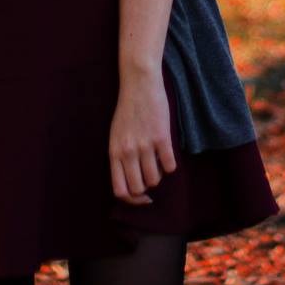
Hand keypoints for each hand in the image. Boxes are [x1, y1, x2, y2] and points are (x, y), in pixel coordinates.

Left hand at [109, 72, 176, 206]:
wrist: (139, 84)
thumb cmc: (127, 110)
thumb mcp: (116, 135)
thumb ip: (120, 157)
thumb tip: (131, 181)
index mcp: (114, 152)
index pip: (120, 190)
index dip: (132, 200)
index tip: (141, 197)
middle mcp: (127, 152)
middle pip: (138, 189)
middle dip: (146, 189)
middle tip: (151, 178)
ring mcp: (144, 145)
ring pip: (154, 179)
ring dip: (158, 176)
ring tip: (158, 163)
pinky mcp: (161, 137)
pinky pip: (169, 166)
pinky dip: (170, 165)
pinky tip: (167, 154)